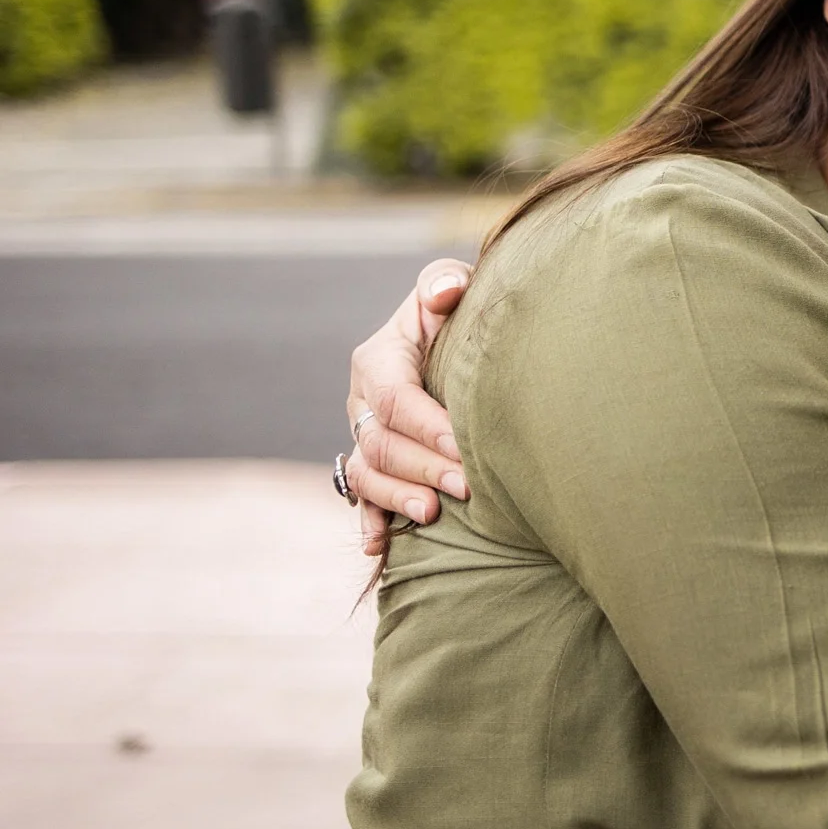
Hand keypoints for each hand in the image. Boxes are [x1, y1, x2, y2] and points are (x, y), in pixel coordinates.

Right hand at [346, 258, 473, 554]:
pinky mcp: (372, 464)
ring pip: (366, 473)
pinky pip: (359, 497)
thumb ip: (443, 283)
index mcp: (378, 360)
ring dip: (396, 497)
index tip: (465, 447)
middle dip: (423, 467)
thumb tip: (446, 293)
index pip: (396, 398)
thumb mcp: (448, 287)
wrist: (449, 342)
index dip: (428, 426)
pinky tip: (380, 545)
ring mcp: (362, 436)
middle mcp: (362, 402)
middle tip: (467, 487)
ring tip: (431, 514)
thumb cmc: (454, 314)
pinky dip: (369, 521)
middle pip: (382, 442)